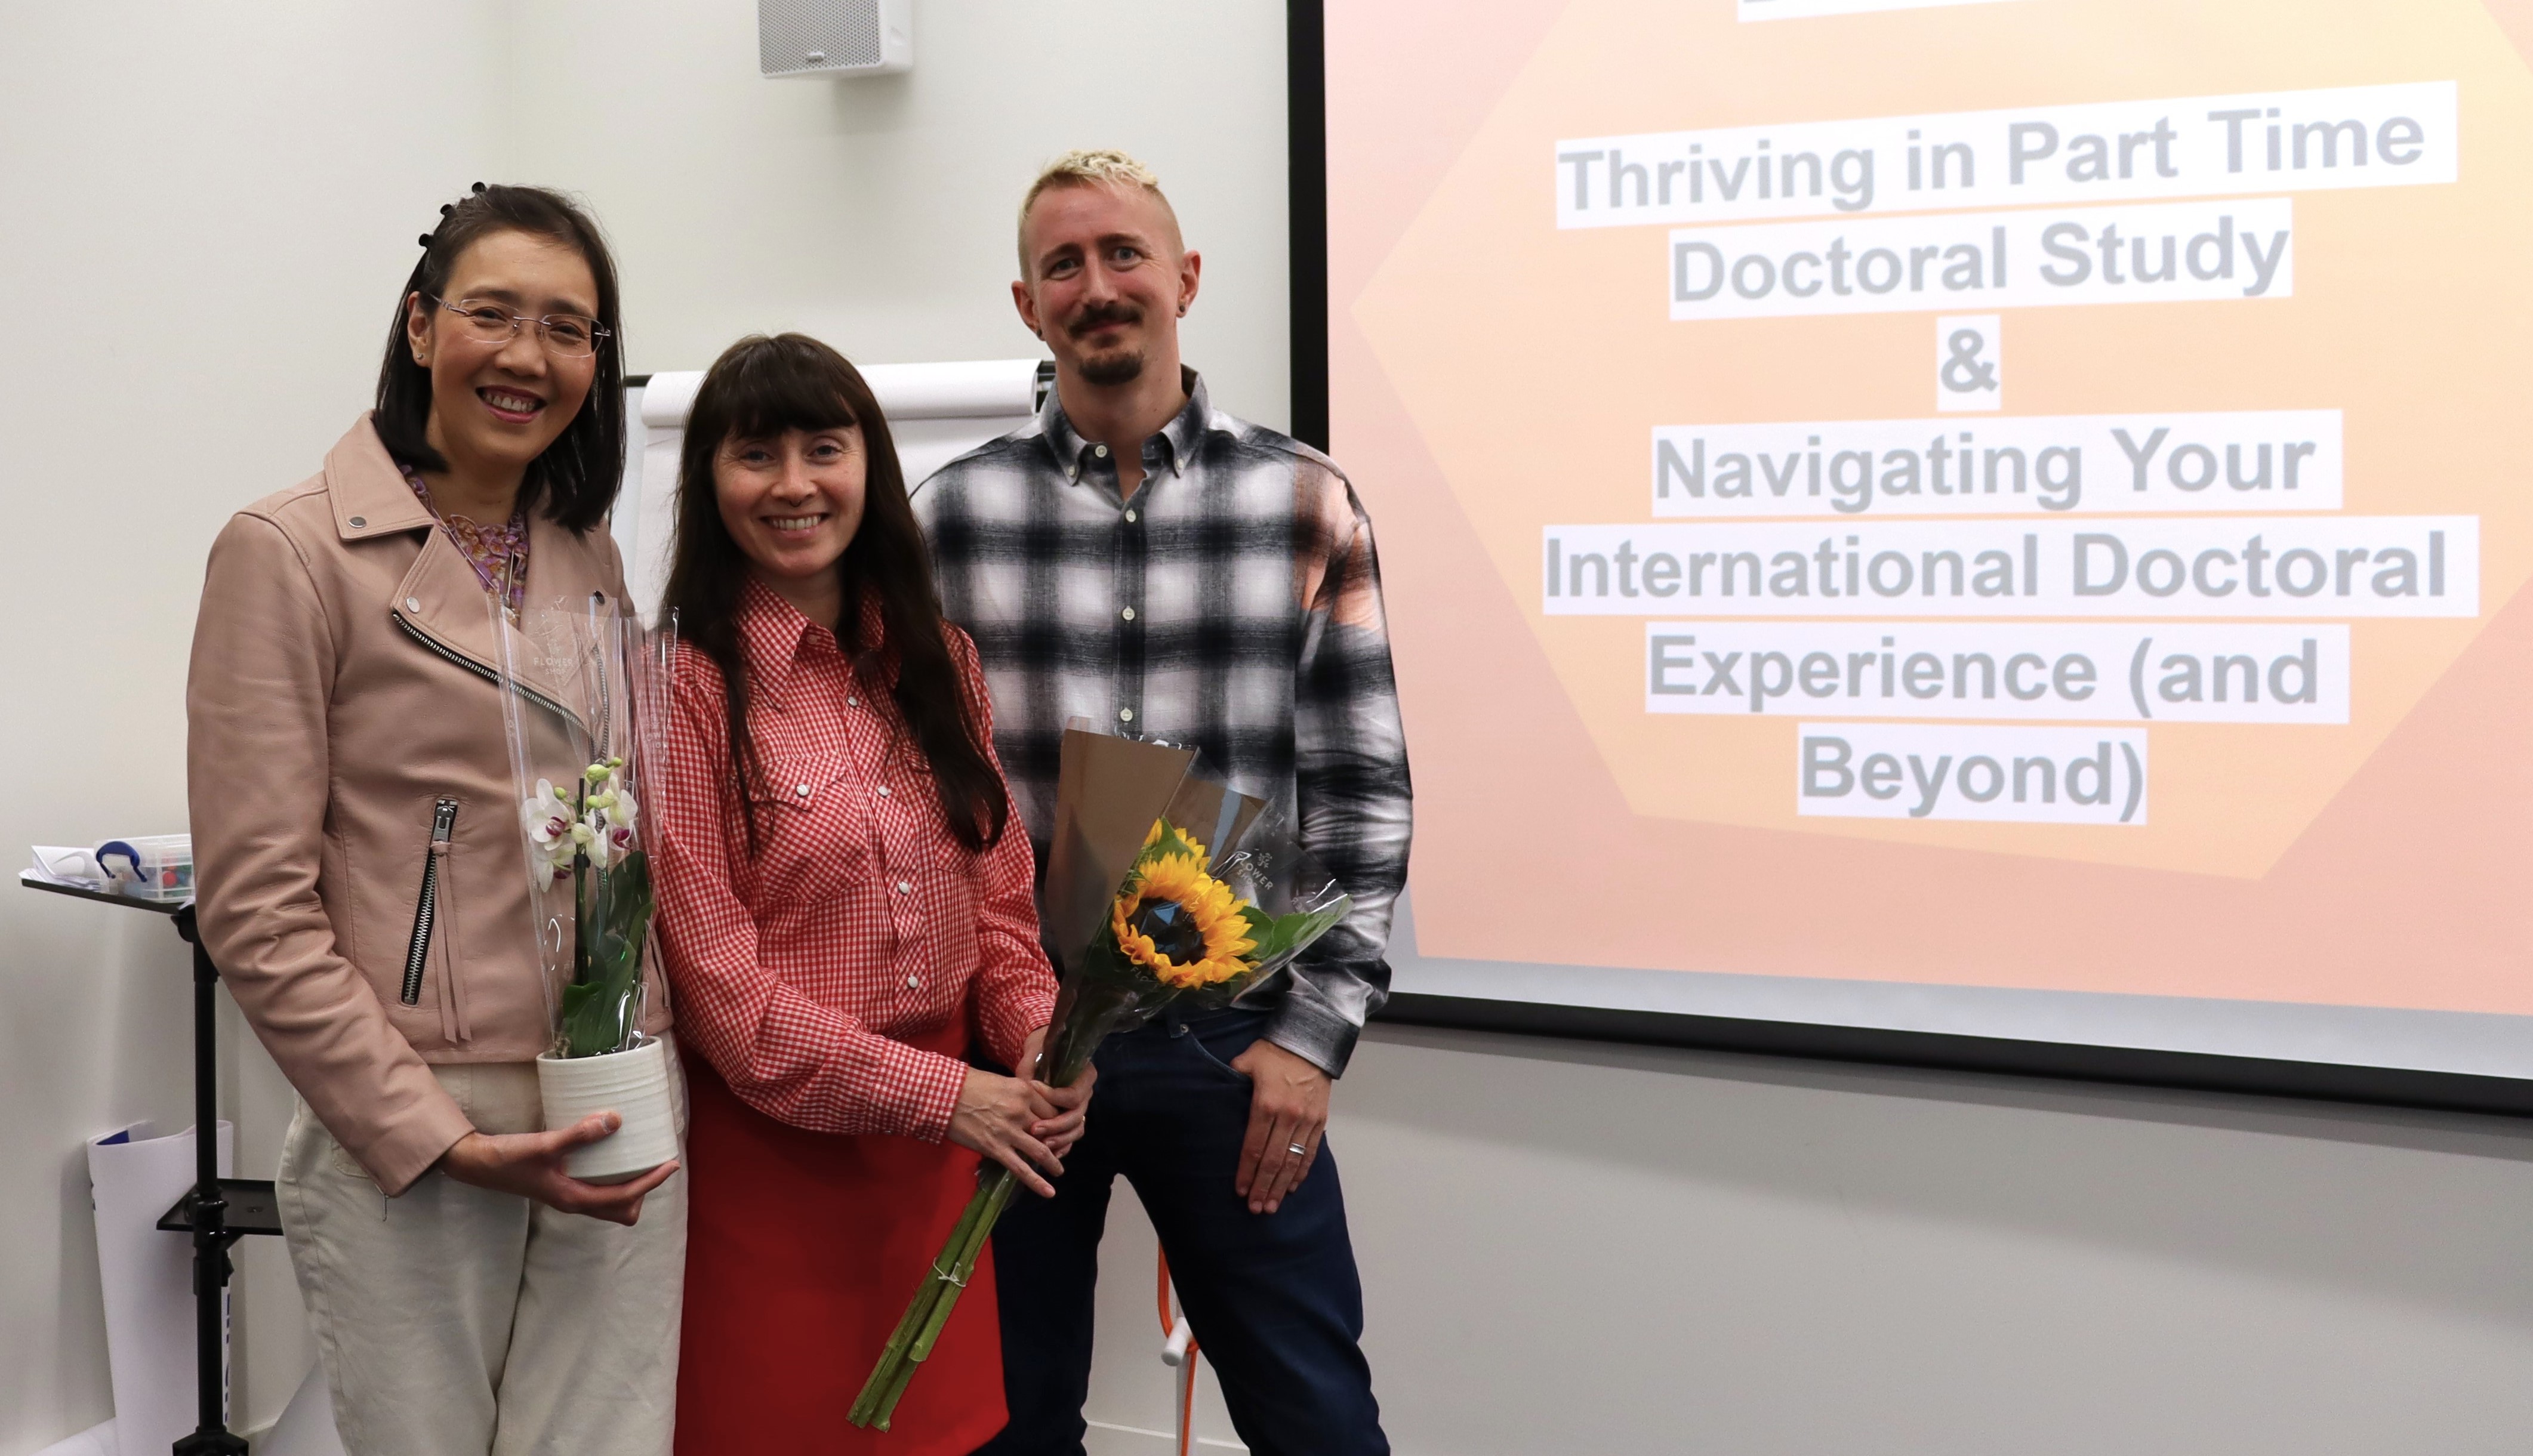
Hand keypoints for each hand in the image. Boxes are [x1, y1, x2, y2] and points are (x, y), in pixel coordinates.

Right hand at [436, 1113, 678, 1225]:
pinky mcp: (560, 1186)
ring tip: (639, 1158)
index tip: (671, 1164)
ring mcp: (566, 1196)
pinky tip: (611, 1154)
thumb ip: (579, 1134)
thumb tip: (615, 1120)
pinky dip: (612, 1178)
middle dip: (643, 1192)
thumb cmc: (508, 1158)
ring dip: (629, 1188)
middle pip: (621, 1211)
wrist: (477, 1164)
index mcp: (573, 1199)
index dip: (651, 1182)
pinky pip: (597, 1190)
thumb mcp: (544, 1144)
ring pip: (609, 1204)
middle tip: (655, 1162)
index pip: (624, 1198)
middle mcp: (573, 1202)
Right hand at [948, 1067, 1066, 1197]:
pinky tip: (1049, 1192)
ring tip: (1059, 1171)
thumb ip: (1020, 1094)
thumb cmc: (968, 1083)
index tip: (1059, 1129)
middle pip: (1051, 1130)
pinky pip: (1021, 1169)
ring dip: (1053, 1163)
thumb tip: (1031, 1107)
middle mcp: (1021, 1110)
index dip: (1058, 1122)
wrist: (942, 1094)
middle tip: (1061, 1150)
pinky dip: (1037, 1182)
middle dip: (1058, 1142)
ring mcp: (1008, 1131)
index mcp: (1024, 1090)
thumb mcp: (1002, 1081)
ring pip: (1041, 1151)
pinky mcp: (995, 1148)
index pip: (1052, 1110)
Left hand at [1019, 1024, 1096, 1161]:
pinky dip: (1062, 1146)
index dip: (1054, 1098)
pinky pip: (1071, 1137)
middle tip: (1034, 1129)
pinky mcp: (1072, 1120)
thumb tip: (1027, 1087)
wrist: (1043, 1051)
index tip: (1033, 1091)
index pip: (1074, 1094)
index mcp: (1084, 1075)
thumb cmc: (1040, 1050)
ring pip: (1077, 1129)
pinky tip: (1049, 1152)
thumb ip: (1031, 1069)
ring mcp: (1081, 1109)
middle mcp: (1086, 1094)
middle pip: (1077, 1116)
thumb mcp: (1034, 1054)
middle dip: (1055, 1125)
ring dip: (1059, 1139)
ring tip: (1041, 1144)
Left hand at [1230, 1039, 1330, 1214]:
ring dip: (1280, 1187)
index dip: (1246, 1172)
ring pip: (1293, 1162)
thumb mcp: (1246, 1062)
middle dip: (1262, 1187)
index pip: (1253, 1147)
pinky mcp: (1320, 1122)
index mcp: (1265, 1104)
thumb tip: (1214, 1096)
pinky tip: (1291, 1188)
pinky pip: (1311, 1153)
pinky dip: (1301, 1173)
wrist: (1310, 1042)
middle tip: (1254, 1209)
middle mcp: (1287, 1117)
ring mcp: (1306, 1121)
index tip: (1239, 1191)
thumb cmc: (1274, 1052)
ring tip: (1270, 1206)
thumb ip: (1231, 1081)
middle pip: (1273, 1161)